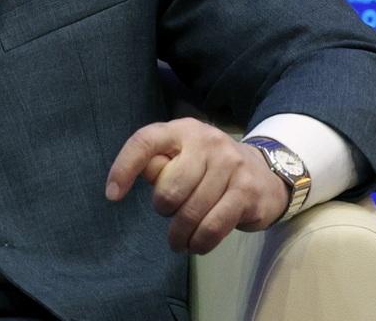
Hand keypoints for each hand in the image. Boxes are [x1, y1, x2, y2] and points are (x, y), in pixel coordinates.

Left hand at [105, 117, 290, 253]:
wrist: (264, 174)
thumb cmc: (208, 168)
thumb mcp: (182, 156)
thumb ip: (157, 165)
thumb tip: (127, 180)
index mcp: (181, 130)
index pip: (144, 142)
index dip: (124, 168)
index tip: (112, 195)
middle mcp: (206, 141)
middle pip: (169, 188)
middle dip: (164, 209)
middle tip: (171, 214)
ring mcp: (230, 164)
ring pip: (190, 212)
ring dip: (181, 234)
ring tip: (179, 241)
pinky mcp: (246, 191)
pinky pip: (213, 226)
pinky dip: (200, 242)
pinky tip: (196, 246)